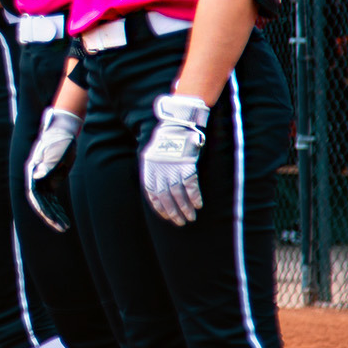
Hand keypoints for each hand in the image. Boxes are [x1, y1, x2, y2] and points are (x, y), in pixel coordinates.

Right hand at [26, 108, 82, 231]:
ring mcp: (43, 179)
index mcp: (33, 170)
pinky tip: (64, 218)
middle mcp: (36, 177)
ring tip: (65, 227)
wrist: (64, 129)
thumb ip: (47, 163)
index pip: (33, 193)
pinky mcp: (51, 180)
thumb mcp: (56, 150)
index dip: (40, 207)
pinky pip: (52, 198)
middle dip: (50, 215)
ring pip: (47, 202)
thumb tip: (37, 176)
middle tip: (61, 227)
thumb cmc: (60, 138)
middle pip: (40, 201)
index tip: (49, 217)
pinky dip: (57, 208)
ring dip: (55, 214)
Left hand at [141, 94, 210, 224]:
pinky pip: (191, 185)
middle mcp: (159, 171)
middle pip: (165, 197)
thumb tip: (159, 192)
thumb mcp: (152, 156)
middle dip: (173, 212)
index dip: (159, 208)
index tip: (166, 217)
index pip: (151, 194)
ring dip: (185, 208)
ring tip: (190, 217)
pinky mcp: (186, 164)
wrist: (176, 125)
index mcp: (149, 170)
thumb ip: (154, 173)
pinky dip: (194, 196)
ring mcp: (173, 168)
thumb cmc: (165, 142)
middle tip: (180, 222)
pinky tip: (198, 205)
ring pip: (178, 194)